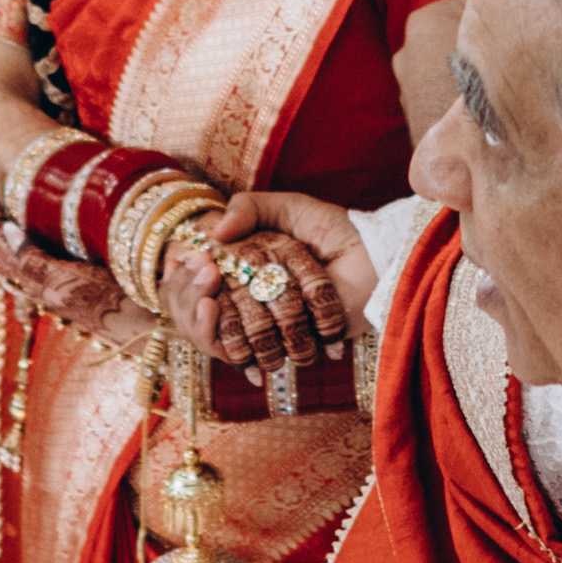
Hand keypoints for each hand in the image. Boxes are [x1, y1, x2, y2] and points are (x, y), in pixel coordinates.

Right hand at [178, 189, 368, 364]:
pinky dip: (240, 350)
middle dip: (195, 304)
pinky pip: (250, 355)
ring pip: (225, 337)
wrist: (375, 258)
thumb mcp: (289, 207)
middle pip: (204, 313)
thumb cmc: (335, 230)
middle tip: (203, 286)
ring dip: (219, 326)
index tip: (190, 265)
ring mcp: (269, 323)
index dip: (186, 280)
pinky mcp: (289, 344)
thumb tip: (213, 233)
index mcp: (247, 266)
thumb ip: (249, 207)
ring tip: (212, 305)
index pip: (200, 282)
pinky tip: (234, 341)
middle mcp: (253, 297)